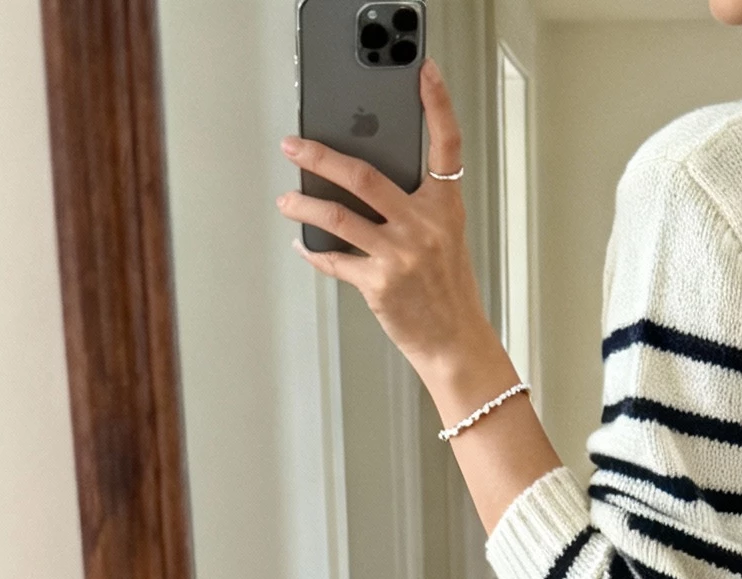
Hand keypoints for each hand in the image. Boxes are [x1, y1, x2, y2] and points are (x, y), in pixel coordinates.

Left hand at [277, 59, 497, 404]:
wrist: (455, 343)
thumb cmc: (448, 290)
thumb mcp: (444, 238)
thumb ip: (414, 206)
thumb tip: (362, 183)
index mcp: (444, 206)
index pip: (446, 145)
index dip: (437, 105)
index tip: (425, 73)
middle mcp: (422, 226)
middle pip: (363, 175)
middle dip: (319, 156)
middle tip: (293, 145)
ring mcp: (400, 254)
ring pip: (339, 216)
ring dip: (304, 206)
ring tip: (286, 200)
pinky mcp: (379, 284)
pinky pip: (335, 260)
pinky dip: (314, 252)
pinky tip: (303, 243)